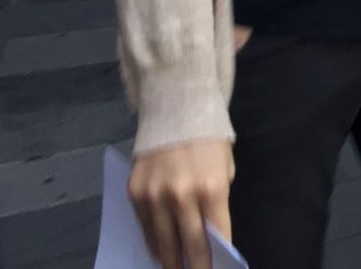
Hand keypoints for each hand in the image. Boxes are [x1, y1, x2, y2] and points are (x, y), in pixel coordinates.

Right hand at [128, 139, 234, 268]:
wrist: (176, 109)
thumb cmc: (209, 138)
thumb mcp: (225, 167)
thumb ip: (217, 199)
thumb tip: (209, 232)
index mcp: (211, 188)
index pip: (216, 235)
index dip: (217, 258)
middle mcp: (182, 196)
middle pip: (188, 245)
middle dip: (194, 266)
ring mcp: (155, 196)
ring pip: (162, 241)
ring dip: (169, 260)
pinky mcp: (135, 193)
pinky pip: (144, 227)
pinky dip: (153, 242)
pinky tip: (159, 251)